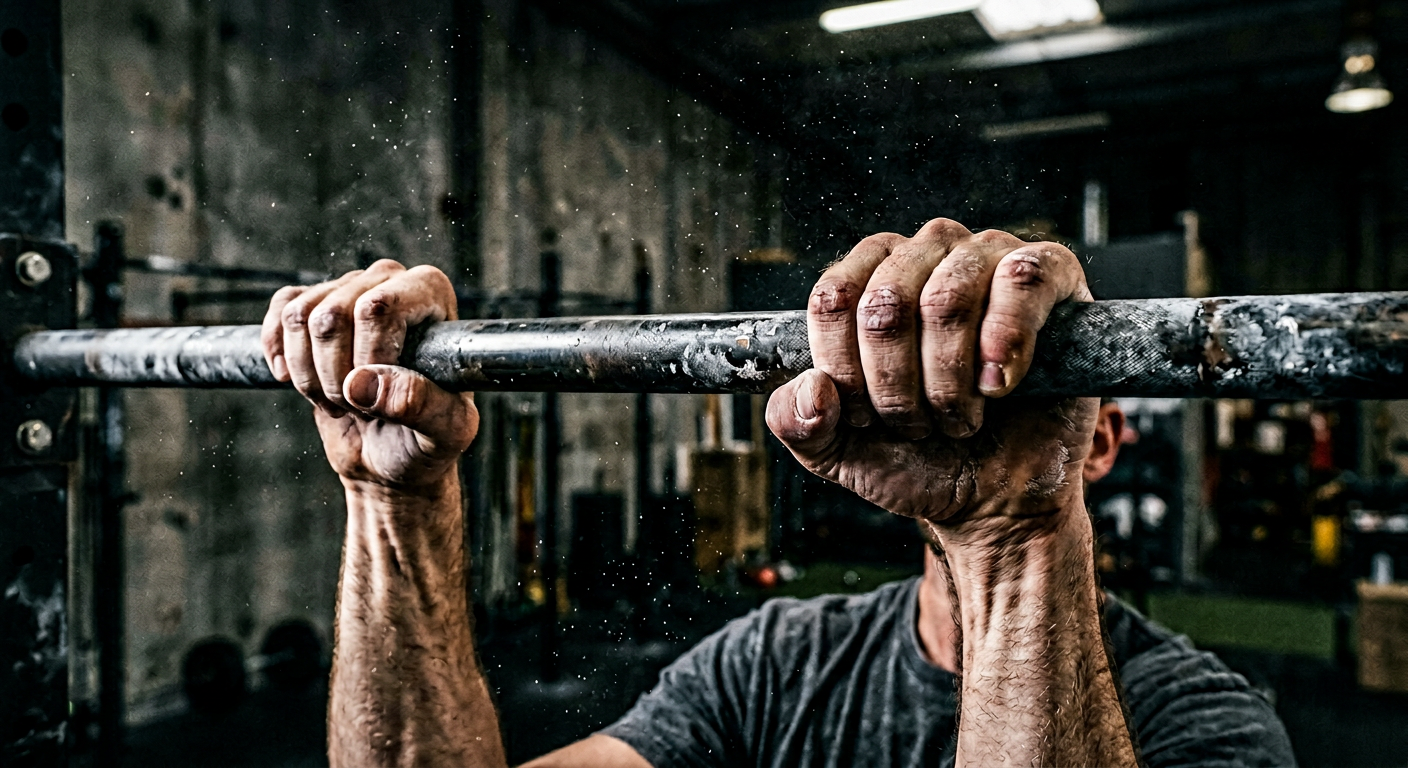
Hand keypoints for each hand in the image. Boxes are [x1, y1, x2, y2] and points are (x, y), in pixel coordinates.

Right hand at [261, 260, 477, 494]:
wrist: (394, 452)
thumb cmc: (428, 438)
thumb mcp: (442, 432)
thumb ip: (418, 405)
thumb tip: (363, 382)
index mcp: (431, 294)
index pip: (377, 309)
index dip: (365, 360)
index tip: (379, 402)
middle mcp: (390, 281)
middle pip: (332, 315)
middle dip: (335, 377)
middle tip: (359, 408)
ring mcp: (348, 288)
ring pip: (299, 317)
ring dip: (309, 375)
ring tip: (340, 401)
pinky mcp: (314, 305)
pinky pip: (281, 310)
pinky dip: (279, 352)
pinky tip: (292, 378)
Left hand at [765, 219, 1096, 532]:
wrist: (995, 496)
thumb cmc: (918, 458)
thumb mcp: (836, 451)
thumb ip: (796, 422)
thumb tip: (813, 389)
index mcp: (867, 276)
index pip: (833, 300)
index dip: (845, 371)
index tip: (867, 416)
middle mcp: (925, 251)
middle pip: (886, 304)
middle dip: (896, 387)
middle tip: (919, 424)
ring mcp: (988, 255)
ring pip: (947, 300)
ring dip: (949, 382)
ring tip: (962, 416)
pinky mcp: (1050, 272)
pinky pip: (1020, 281)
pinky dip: (1006, 344)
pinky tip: (1000, 385)